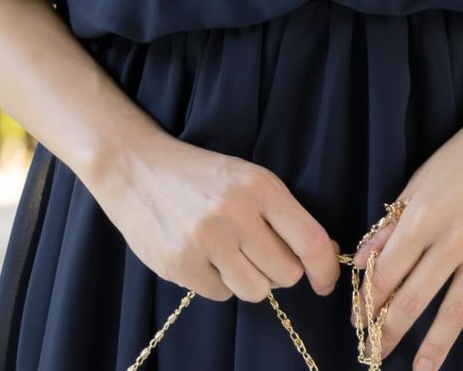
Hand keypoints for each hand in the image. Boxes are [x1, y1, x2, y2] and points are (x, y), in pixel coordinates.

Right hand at [92, 128, 342, 304]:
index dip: (325, 268)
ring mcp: (207, 241)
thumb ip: (282, 215)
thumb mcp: (246, 179)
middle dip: (279, 270)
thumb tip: (322, 253)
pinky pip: (221, 295)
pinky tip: (202, 255)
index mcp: (260, 186)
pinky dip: (217, 281)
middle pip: (285, 273)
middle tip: (259, 251)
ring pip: (256, 290)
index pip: (309, 240)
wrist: (137, 168)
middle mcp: (236, 213)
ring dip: (249, 279)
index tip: (325, 281)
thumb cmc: (201, 176)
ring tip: (228, 252)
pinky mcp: (181, 266)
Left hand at [349, 92, 462, 370]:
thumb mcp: (426, 174)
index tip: (360, 319)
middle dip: (392, 329)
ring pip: (456, 310)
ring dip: (435, 345)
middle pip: (416, 296)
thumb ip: (395, 218)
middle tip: (375, 354)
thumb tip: (363, 257)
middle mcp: (456, 237)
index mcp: (426, 213)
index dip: (371, 299)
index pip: (389, 270)